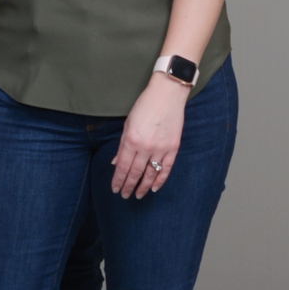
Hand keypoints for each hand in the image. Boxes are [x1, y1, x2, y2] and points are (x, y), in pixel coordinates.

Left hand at [110, 73, 188, 198]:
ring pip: (150, 174)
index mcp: (131, 140)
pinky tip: (154, 188)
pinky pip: (166, 169)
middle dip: (128, 186)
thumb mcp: (128, 123)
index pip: (123, 167)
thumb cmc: (145, 105)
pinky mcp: (173, 148)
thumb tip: (116, 162)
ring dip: (143, 187)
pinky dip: (160, 180)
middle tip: (124, 195)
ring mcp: (161, 148)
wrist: (167, 93)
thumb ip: (122, 145)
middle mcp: (145, 147)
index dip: (118, 180)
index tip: (115, 189)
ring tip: (137, 195)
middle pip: (135, 173)